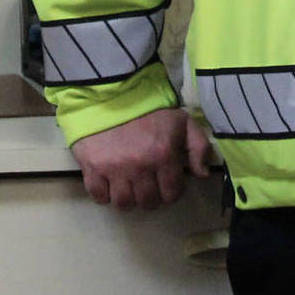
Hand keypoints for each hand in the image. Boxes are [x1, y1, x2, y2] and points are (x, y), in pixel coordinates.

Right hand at [70, 107, 212, 211]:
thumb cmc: (150, 108)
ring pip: (124, 203)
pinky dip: (104, 195)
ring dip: (128, 197)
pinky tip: (109, 184)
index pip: (171, 194)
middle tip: (148, 184)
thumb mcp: (182, 121)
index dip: (171, 191)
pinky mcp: (92, 167)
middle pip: (147, 202)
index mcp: (163, 156)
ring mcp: (114, 170)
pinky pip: (99, 196)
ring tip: (129, 186)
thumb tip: (202, 174)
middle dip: (151, 196)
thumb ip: (198, 146)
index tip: (167, 182)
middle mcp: (140, 167)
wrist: (112, 91)